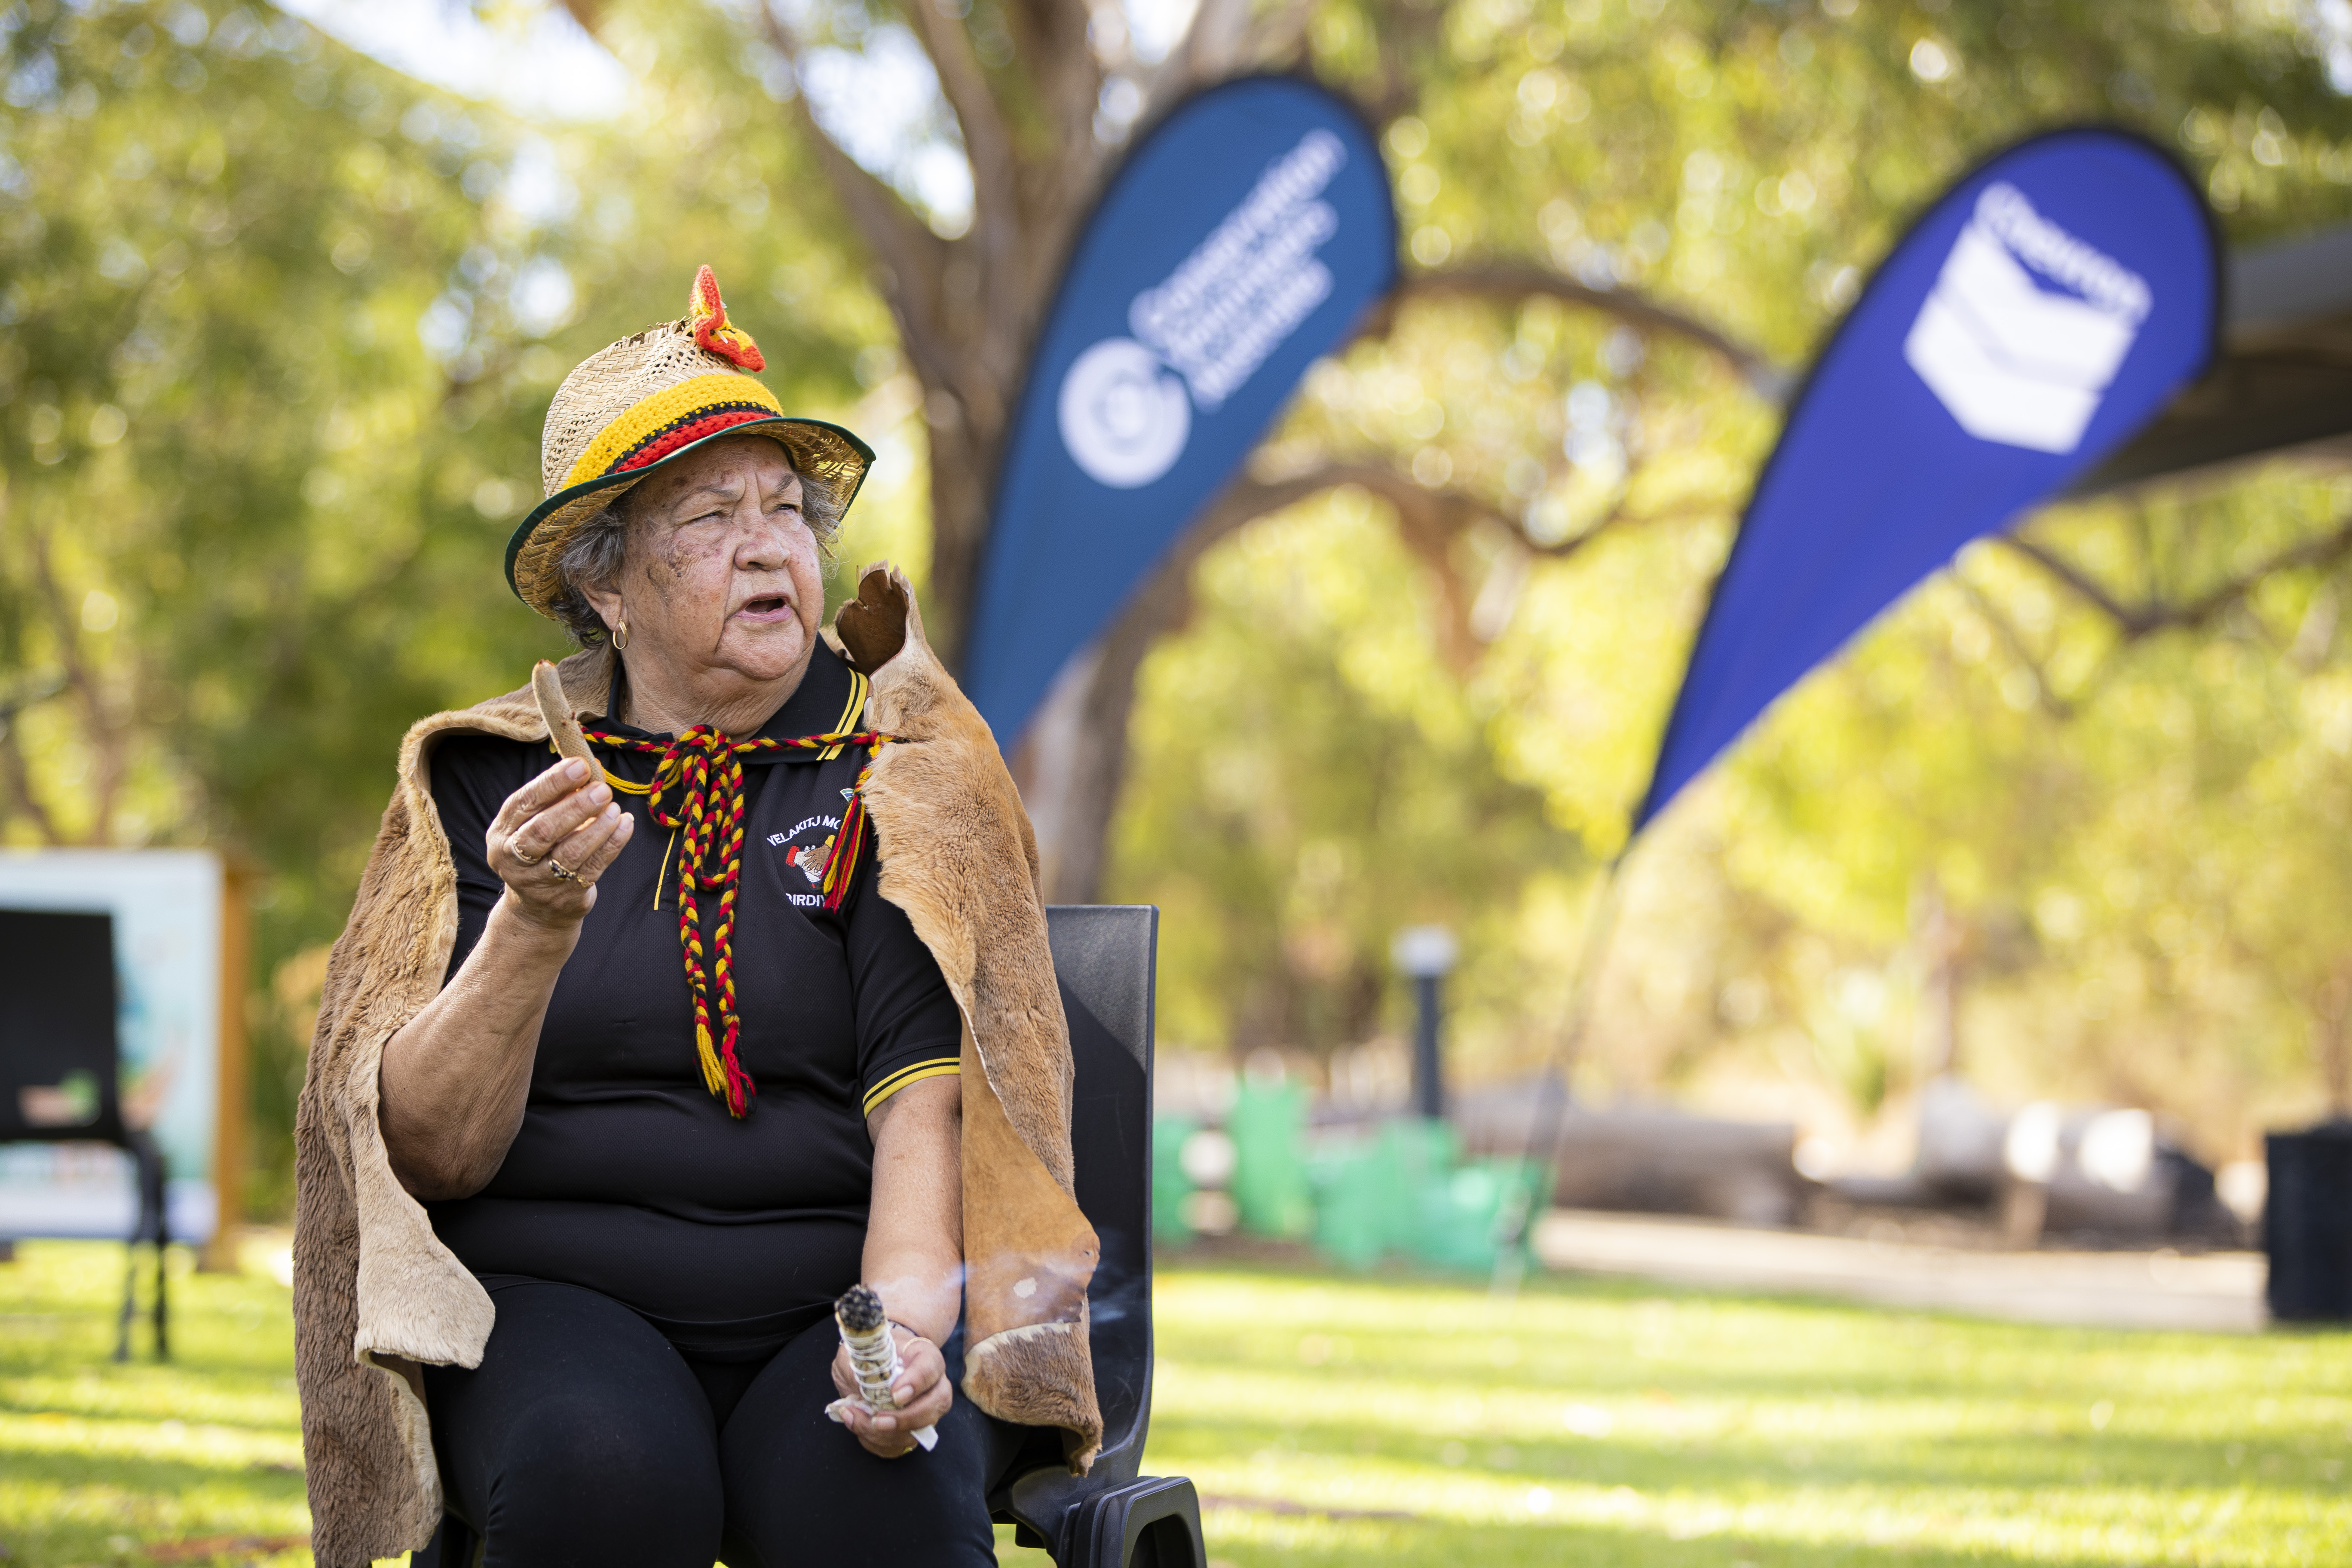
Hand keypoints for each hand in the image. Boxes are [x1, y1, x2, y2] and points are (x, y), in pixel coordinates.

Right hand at [487, 758, 633, 926]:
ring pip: (570, 853)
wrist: (536, 909)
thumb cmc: (541, 851)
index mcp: (502, 833)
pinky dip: (612, 844)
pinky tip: (625, 825)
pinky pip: (593, 868)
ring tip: (615, 809)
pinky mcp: (566, 897)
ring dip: (597, 827)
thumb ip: (556, 799)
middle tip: (602, 790)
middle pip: (543, 830)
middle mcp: (514, 859)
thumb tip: (588, 768)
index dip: (552, 782)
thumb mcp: (535, 823)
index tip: (580, 766)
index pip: (524, 803)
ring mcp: (539, 882)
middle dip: (575, 807)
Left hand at [830, 1326, 950, 1458]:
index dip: (915, 1383)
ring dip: (882, 1434)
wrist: (872, 1365)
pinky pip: (899, 1447)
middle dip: (905, 1419)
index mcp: (924, 1357)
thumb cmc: (871, 1354)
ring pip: (917, 1432)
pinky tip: (859, 1427)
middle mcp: (933, 1385)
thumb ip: (863, 1366)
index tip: (895, 1395)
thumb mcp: (862, 1351)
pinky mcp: (911, 1430)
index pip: (929, 1368)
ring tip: (855, 1418)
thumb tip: (862, 1388)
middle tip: (877, 1421)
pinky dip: (876, 1443)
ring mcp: (926, 1411)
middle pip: (935, 1405)